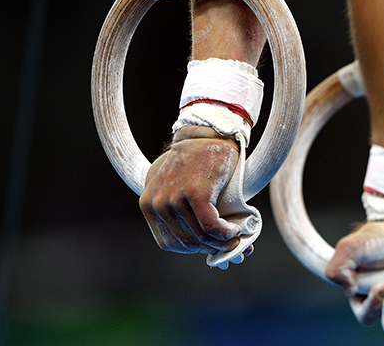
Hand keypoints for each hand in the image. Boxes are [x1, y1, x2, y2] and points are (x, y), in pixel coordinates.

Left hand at [139, 126, 252, 255]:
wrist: (206, 134)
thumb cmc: (195, 163)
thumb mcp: (177, 187)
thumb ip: (184, 215)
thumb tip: (205, 244)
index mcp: (148, 204)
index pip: (169, 242)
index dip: (192, 249)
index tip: (209, 248)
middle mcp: (157, 202)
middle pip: (187, 242)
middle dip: (211, 249)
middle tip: (230, 246)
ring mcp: (174, 198)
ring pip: (201, 236)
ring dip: (222, 242)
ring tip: (235, 238)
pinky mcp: (195, 193)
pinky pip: (211, 226)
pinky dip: (225, 233)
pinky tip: (234, 230)